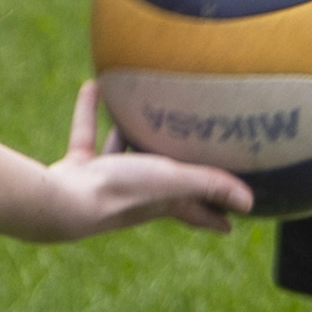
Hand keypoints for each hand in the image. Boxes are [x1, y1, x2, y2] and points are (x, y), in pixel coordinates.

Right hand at [45, 80, 251, 237]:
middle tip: (189, 161)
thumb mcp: (173, 182)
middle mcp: (135, 194)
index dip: (214, 218)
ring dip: (128, 136)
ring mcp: (102, 182)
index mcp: (163, 202)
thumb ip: (209, 185)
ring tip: (139, 117)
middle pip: (162, 184)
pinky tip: (95, 86)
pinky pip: (86, 133)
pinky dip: (90, 111)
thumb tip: (251, 203)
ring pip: (120, 155)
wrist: (60, 201)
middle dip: (175, 175)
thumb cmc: (121, 192)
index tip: (231, 224)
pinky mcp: (76, 168)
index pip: (196, 212)